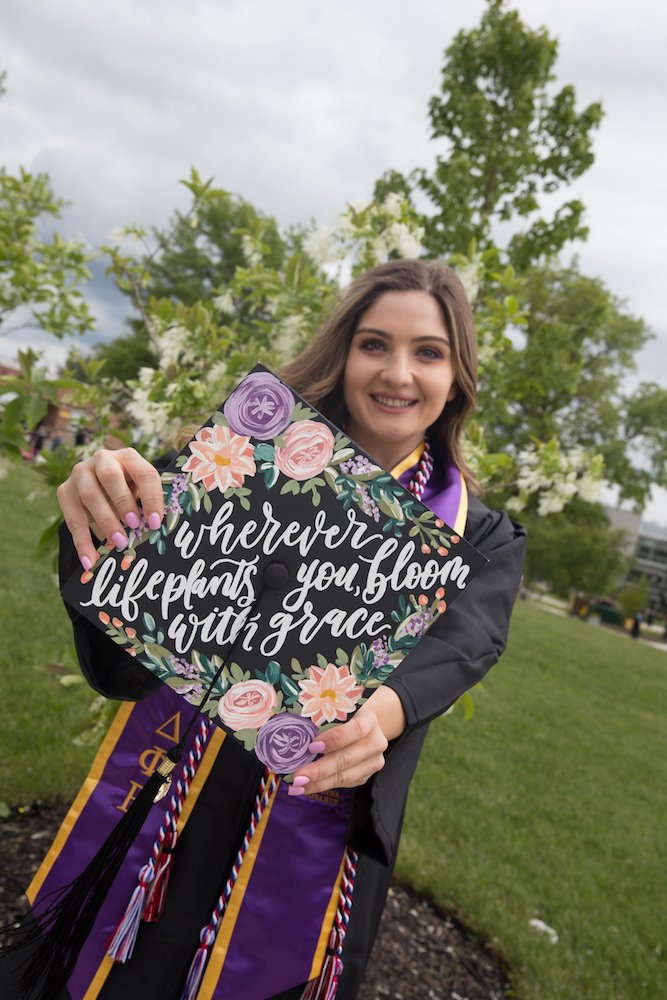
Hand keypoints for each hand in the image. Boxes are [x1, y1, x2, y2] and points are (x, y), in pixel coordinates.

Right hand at [57, 447, 163, 569]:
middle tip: (134, 526)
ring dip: (106, 521)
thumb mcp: (139, 493)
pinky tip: (90, 560)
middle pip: (111, 478)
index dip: (151, 498)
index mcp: (129, 457)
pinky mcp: (64, 490)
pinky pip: (73, 518)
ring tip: (118, 543)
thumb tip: (149, 534)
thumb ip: (144, 508)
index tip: (155, 522)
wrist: (98, 484)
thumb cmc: (128, 491)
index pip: (144, 473)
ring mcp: (80, 473)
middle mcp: (103, 459)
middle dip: (123, 502)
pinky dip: (82, 541)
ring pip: (90, 495)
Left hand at [288, 686, 406, 795]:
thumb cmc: (345, 714)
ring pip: (345, 776)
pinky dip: (322, 786)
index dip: (335, 739)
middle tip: (298, 776)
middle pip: (347, 758)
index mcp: (369, 719)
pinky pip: (343, 783)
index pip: (356, 729)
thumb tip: (290, 723)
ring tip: (297, 785)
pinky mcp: (366, 775)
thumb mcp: (338, 709)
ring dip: (318, 783)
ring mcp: (373, 761)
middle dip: (320, 770)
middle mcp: (375, 742)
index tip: (312, 746)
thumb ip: (321, 715)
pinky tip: (305, 787)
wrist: (364, 725)